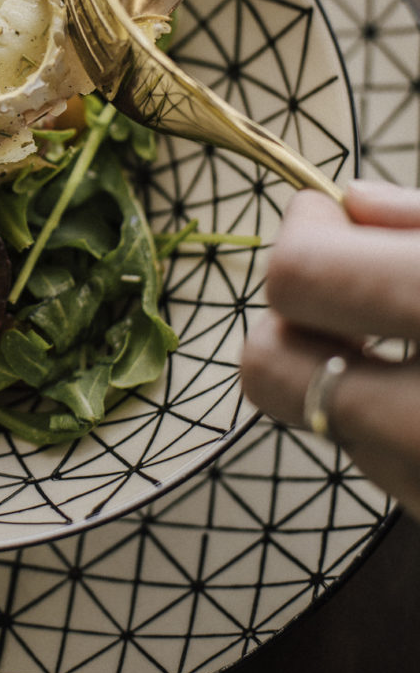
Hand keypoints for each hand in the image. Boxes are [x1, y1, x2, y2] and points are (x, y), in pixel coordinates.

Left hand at [241, 180, 419, 517]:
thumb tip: (352, 202)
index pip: (300, 278)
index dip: (301, 234)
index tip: (327, 216)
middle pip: (268, 367)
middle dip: (291, 318)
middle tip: (350, 287)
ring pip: (316, 422)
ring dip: (340, 376)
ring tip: (417, 347)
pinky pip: (378, 470)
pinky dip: (386, 426)